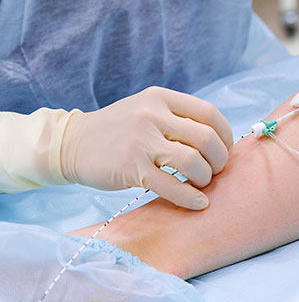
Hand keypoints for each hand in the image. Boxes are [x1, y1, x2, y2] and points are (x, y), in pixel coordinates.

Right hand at [60, 87, 233, 209]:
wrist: (71, 143)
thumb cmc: (119, 130)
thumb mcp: (147, 109)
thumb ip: (179, 118)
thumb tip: (220, 141)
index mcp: (161, 98)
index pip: (209, 113)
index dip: (224, 135)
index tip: (224, 150)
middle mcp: (152, 115)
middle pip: (206, 138)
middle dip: (219, 159)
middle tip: (215, 170)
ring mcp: (141, 141)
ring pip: (192, 161)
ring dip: (205, 177)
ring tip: (201, 183)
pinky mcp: (131, 168)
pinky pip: (171, 186)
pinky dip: (190, 197)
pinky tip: (197, 203)